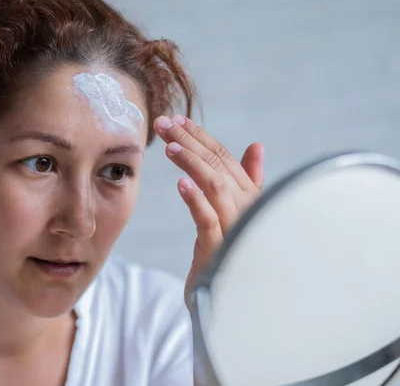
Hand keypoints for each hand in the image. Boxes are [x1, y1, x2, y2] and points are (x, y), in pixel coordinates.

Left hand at [153, 115, 264, 300]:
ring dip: (192, 163)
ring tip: (169, 146)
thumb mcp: (241, 212)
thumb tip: (256, 146)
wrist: (233, 299)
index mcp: (249, 196)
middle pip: (217, 165)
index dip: (200, 136)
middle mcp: (246, 207)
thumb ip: (249, 179)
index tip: (176, 120)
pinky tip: (181, 183)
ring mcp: (235, 227)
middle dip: (189, 141)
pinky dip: (196, 200)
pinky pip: (209, 220)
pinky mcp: (221, 249)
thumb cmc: (237, 251)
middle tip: (163, 122)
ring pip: (215, 186)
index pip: (224, 157)